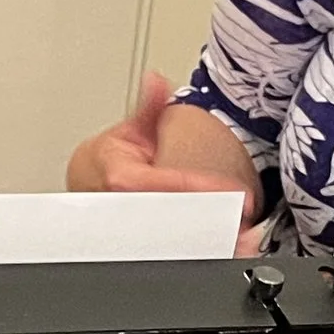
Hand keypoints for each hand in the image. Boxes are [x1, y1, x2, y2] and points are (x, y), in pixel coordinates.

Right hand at [68, 75, 258, 235]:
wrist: (88, 184)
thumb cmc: (109, 160)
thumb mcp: (130, 130)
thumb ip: (149, 108)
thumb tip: (156, 81)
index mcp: (125, 181)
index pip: (173, 184)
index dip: (206, 188)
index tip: (235, 193)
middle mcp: (130, 209)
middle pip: (178, 220)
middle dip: (214, 221)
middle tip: (245, 219)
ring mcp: (137, 228)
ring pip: (178, 241)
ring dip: (213, 243)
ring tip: (244, 241)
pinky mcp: (145, 241)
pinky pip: (178, 249)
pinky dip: (205, 251)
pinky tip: (230, 250)